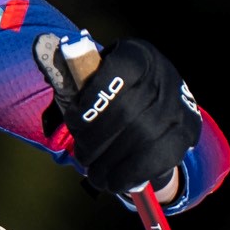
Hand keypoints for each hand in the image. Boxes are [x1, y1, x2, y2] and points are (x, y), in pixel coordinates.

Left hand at [34, 34, 203, 202]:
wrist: (153, 110)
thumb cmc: (108, 97)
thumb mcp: (89, 81)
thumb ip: (69, 73)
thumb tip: (41, 47)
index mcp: (136, 55)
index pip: (118, 71)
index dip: (93, 100)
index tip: (75, 123)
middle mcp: (163, 74)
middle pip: (126, 112)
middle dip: (96, 141)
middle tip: (83, 157)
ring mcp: (179, 103)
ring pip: (141, 138)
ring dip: (111, 163)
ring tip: (95, 174)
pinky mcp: (188, 130)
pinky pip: (159, 157)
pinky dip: (131, 174)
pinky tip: (116, 182)